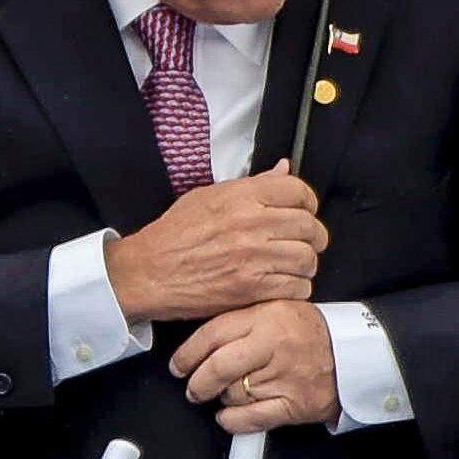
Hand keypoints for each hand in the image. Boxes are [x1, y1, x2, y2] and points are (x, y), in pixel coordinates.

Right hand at [104, 161, 327, 324]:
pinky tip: (282, 284)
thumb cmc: (172, 236)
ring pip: (307, 259)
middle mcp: (251, 224)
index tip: (303, 212)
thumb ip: (251, 184)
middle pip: (310, 227)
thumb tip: (282, 170)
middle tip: (303, 243)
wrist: (146, 273)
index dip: (307, 203)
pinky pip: (297, 287)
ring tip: (291, 266)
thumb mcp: (207, 196)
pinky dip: (295, 288)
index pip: (299, 191)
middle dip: (312, 237)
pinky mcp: (252, 288)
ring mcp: (254, 258)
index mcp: (241, 197)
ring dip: (304, 265)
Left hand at [171, 300, 339, 432]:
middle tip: (192, 387)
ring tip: (231, 391)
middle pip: (218, 367)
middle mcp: (275, 346)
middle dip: (197, 382)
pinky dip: (233, 421)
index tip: (179, 364)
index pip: (213, 334)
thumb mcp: (276, 309)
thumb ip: (241, 319)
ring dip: (224, 397)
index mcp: (267, 318)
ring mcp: (286, 376)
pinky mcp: (295, 404)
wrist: (358, 352)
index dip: (187, 353)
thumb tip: (200, 340)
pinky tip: (228, 416)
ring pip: (233, 393)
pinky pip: (252, 418)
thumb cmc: (312, 332)